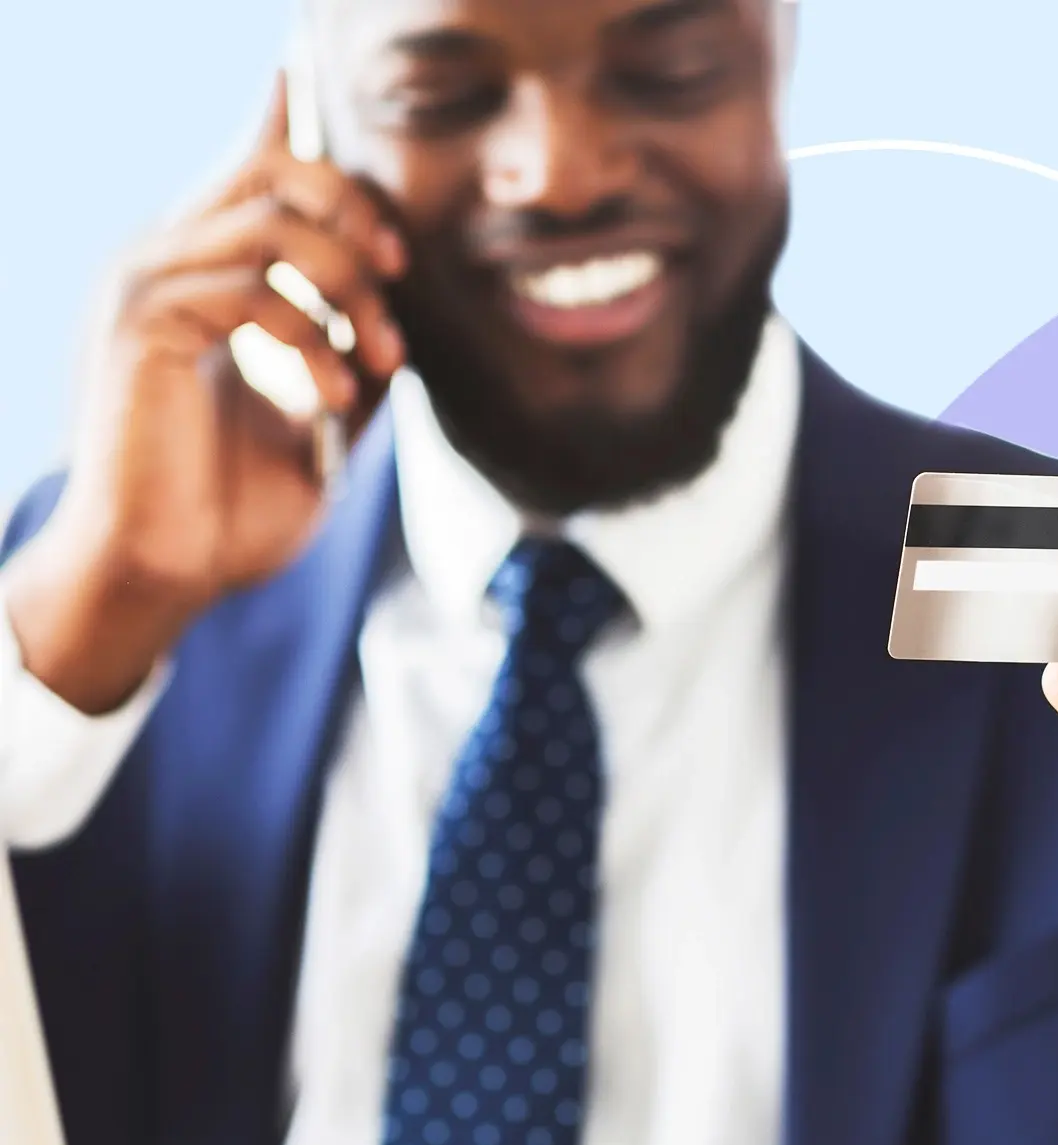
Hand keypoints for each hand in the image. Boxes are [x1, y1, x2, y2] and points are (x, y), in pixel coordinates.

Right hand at [4, 76, 407, 713]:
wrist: (166, 576)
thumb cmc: (229, 517)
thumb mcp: (315, 433)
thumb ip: (345, 368)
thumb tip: (397, 332)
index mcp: (200, 283)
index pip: (248, 175)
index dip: (294, 137)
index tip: (341, 141)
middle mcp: (164, 266)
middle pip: (271, 170)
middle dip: (354, 211)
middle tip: (398, 275)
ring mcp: (145, 288)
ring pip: (269, 221)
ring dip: (349, 289)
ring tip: (378, 360)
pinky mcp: (142, 324)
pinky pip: (249, 289)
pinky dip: (312, 338)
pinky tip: (330, 393)